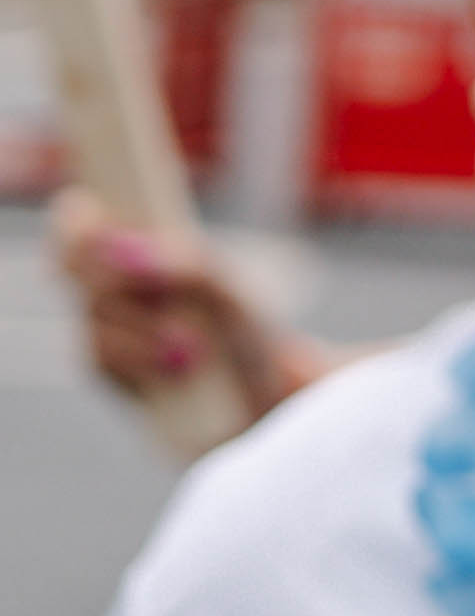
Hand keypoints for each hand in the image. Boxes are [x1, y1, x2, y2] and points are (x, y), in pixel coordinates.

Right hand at [53, 192, 313, 434]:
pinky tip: (177, 368)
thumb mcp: (228, 289)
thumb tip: (124, 249)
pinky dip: (142, 358)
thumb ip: (181, 263)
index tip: (101, 226)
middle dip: (123, 279)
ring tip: (194, 346)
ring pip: (92, 309)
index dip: (79, 220)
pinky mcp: (100, 364)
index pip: (80, 217)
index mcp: (140, 247)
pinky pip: (98, 352)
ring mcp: (100, 322)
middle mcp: (112, 281)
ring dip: (146, 327)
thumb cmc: (243, 332)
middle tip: (164, 294)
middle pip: (75, 261)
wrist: (257, 398)